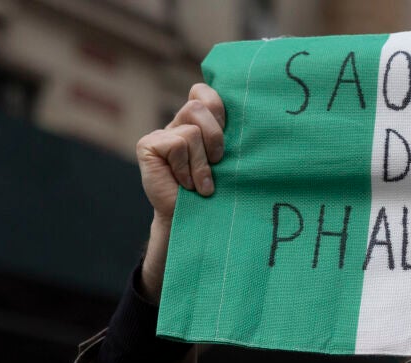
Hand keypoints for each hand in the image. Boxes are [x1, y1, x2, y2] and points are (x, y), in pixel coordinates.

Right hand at [134, 83, 225, 301]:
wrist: (196, 222)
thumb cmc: (219, 193)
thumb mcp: (230, 161)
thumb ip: (233, 136)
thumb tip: (261, 114)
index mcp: (199, 122)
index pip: (204, 91)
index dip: (217, 107)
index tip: (226, 136)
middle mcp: (179, 123)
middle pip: (199, 105)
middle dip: (215, 137)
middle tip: (218, 161)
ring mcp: (161, 133)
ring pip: (192, 130)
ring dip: (201, 162)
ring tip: (201, 183)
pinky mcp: (148, 145)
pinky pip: (178, 144)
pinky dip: (187, 168)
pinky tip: (185, 184)